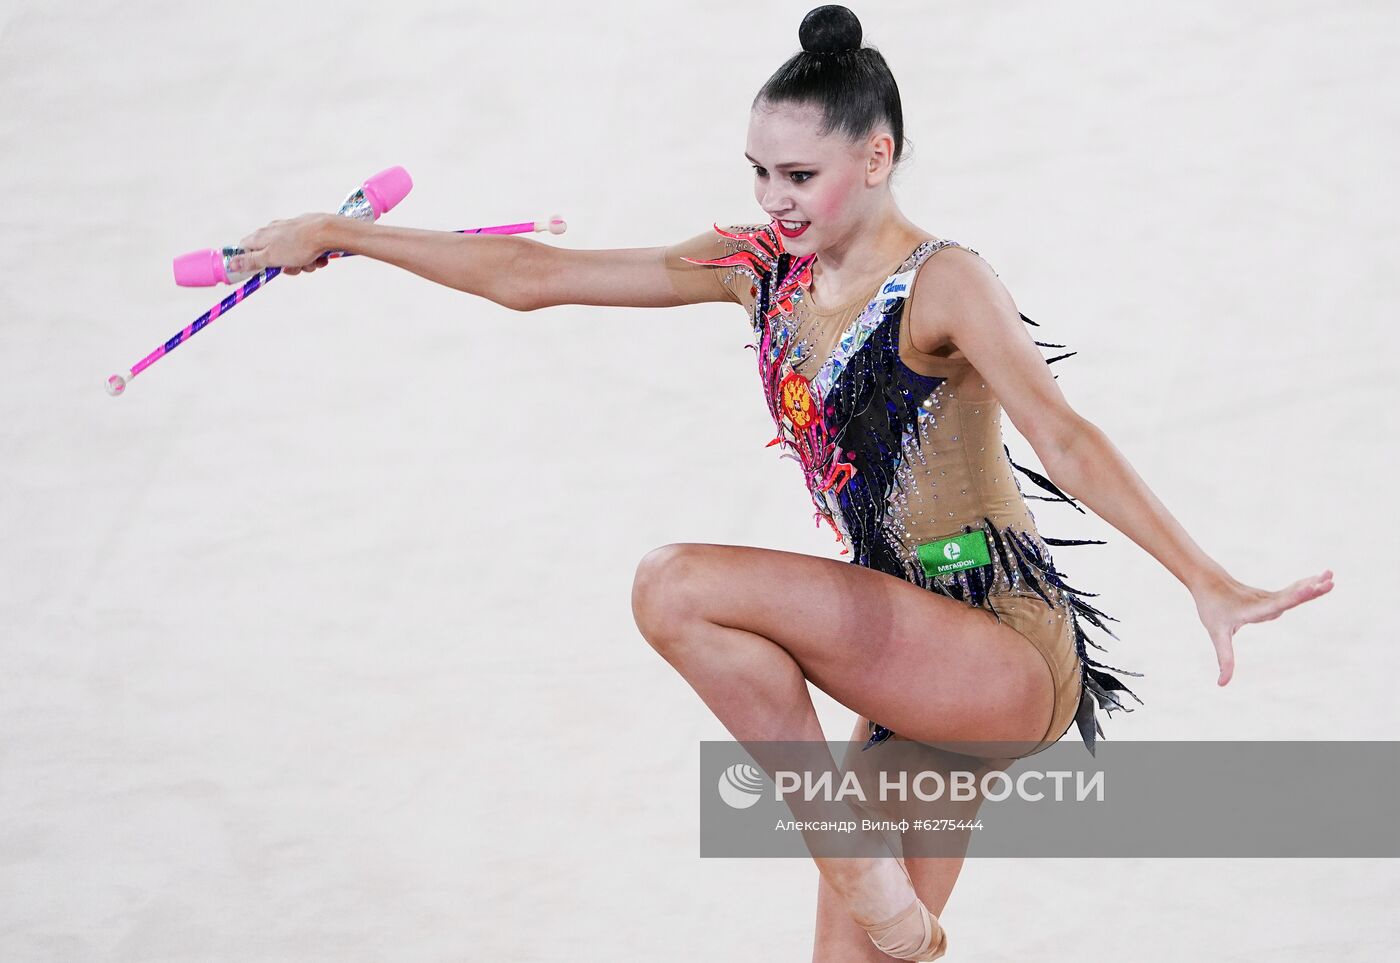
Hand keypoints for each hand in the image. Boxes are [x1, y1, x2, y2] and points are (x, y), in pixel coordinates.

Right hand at [232, 213, 331, 274]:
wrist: (327, 232)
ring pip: (291, 257)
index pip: (245, 248)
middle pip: (272, 257)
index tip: (258, 271)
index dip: (250, 262)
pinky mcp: (305, 233)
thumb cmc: (298, 245)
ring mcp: (290, 231)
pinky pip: (305, 251)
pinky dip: (312, 258)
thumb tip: (230, 264)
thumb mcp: (270, 257)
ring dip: (302, 265)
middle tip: (293, 268)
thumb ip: (250, 261)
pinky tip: (319, 258)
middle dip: (284, 267)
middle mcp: (273, 231)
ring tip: (310, 262)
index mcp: (261, 236)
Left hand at [1192, 569, 1333, 685]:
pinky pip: (1293, 591)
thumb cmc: (1211, 608)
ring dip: (1313, 584)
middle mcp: (1263, 600)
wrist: (1207, 580)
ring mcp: (1268, 596)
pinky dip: (1308, 585)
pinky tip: (1322, 578)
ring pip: (1293, 592)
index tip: (1307, 588)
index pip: (1275, 604)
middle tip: (1329, 582)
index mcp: (1251, 609)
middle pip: (1289, 597)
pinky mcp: (1271, 595)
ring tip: (1331, 576)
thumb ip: (1225, 659)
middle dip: (1309, 591)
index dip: (1292, 597)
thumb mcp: (1216, 634)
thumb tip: (1222, 684)